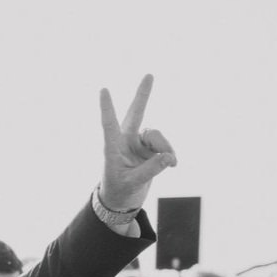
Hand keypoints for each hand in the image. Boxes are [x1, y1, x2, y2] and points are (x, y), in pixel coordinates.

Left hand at [98, 74, 176, 214]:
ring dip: (166, 147)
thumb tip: (169, 157)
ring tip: (172, 163)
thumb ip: (150, 170)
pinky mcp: (150, 150)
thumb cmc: (119, 191)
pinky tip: (173, 164)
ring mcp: (138, 143)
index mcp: (112, 147)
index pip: (109, 125)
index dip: (108, 108)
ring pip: (156, 135)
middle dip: (143, 95)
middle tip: (149, 75)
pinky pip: (164, 146)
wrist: (122, 202)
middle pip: (136, 113)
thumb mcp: (132, 183)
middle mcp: (125, 141)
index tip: (103, 90)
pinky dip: (170, 154)